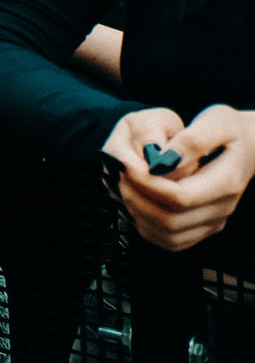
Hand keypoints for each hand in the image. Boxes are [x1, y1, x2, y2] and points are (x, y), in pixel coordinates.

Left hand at [103, 106, 254, 250]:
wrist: (250, 145)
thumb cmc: (229, 129)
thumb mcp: (216, 121)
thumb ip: (190, 141)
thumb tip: (161, 160)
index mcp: (226, 183)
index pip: (180, 198)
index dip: (147, 184)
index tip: (127, 165)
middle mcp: (222, 208)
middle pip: (171, 221)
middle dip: (137, 199)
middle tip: (120, 175)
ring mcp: (213, 221)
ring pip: (167, 235)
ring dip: (138, 214)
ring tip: (125, 186)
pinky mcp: (202, 227)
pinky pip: (170, 240)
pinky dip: (146, 226)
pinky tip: (136, 203)